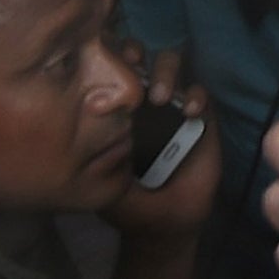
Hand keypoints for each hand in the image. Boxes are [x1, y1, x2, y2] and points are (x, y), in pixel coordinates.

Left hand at [108, 45, 221, 242]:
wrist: (165, 224)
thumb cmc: (129, 203)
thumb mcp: (101, 181)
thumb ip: (92, 158)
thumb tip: (77, 128)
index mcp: (118, 111)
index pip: (112, 71)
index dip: (107, 56)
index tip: (101, 57)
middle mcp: (145, 103)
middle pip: (142, 59)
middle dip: (136, 54)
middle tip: (131, 67)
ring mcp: (173, 108)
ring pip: (173, 67)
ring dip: (166, 71)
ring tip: (159, 96)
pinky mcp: (201, 120)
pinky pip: (201, 95)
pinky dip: (195, 96)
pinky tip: (188, 112)